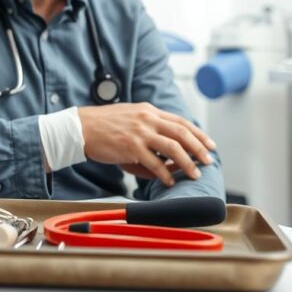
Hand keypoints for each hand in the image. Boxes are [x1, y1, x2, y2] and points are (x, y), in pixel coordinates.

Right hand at [78, 102, 216, 186]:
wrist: (81, 127)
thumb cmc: (105, 126)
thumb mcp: (131, 119)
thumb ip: (150, 131)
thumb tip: (166, 153)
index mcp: (149, 111)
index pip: (181, 121)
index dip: (198, 134)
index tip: (210, 145)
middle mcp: (148, 119)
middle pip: (182, 133)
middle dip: (199, 148)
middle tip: (209, 161)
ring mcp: (140, 132)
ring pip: (173, 147)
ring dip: (187, 162)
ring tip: (194, 174)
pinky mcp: (131, 146)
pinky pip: (154, 162)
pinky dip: (165, 173)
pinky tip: (170, 181)